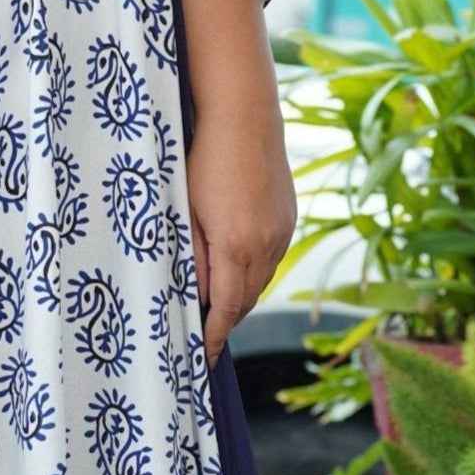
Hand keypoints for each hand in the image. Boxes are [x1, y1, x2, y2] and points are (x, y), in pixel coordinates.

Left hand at [185, 110, 296, 363]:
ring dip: (241, 298)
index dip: (213, 336)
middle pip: (247, 301)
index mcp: (236, 246)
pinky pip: (272, 260)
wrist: (245, 116)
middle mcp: (266, 245)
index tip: (202, 358)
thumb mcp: (186, 211)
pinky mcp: (288, 219)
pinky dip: (254, 274)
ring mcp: (282, 232)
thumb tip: (198, 297)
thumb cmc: (204, 159)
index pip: (226, 308)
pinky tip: (237, 271)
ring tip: (218, 309)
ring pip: (262, 282)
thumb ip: (193, 258)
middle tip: (204, 337)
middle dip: (227, 322)